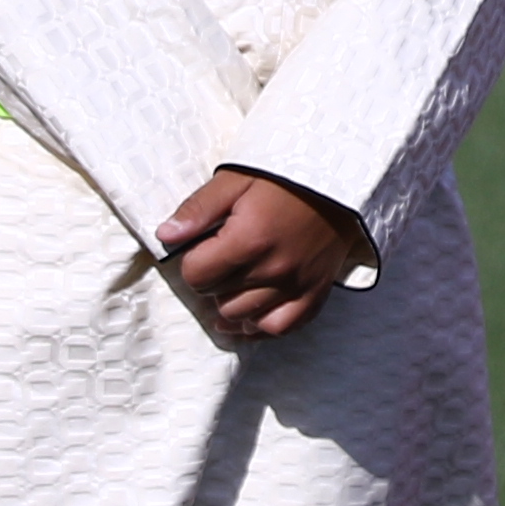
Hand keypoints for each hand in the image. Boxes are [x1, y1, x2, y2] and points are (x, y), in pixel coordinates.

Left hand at [157, 168, 370, 342]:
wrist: (340, 179)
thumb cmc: (283, 177)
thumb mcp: (235, 179)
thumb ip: (198, 209)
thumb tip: (164, 235)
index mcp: (249, 239)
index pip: (197, 275)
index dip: (193, 261)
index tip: (203, 246)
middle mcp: (273, 269)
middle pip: (218, 299)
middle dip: (212, 280)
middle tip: (221, 258)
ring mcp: (297, 285)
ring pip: (244, 318)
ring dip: (231, 303)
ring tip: (233, 282)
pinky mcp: (315, 293)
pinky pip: (281, 328)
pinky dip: (260, 326)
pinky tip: (247, 317)